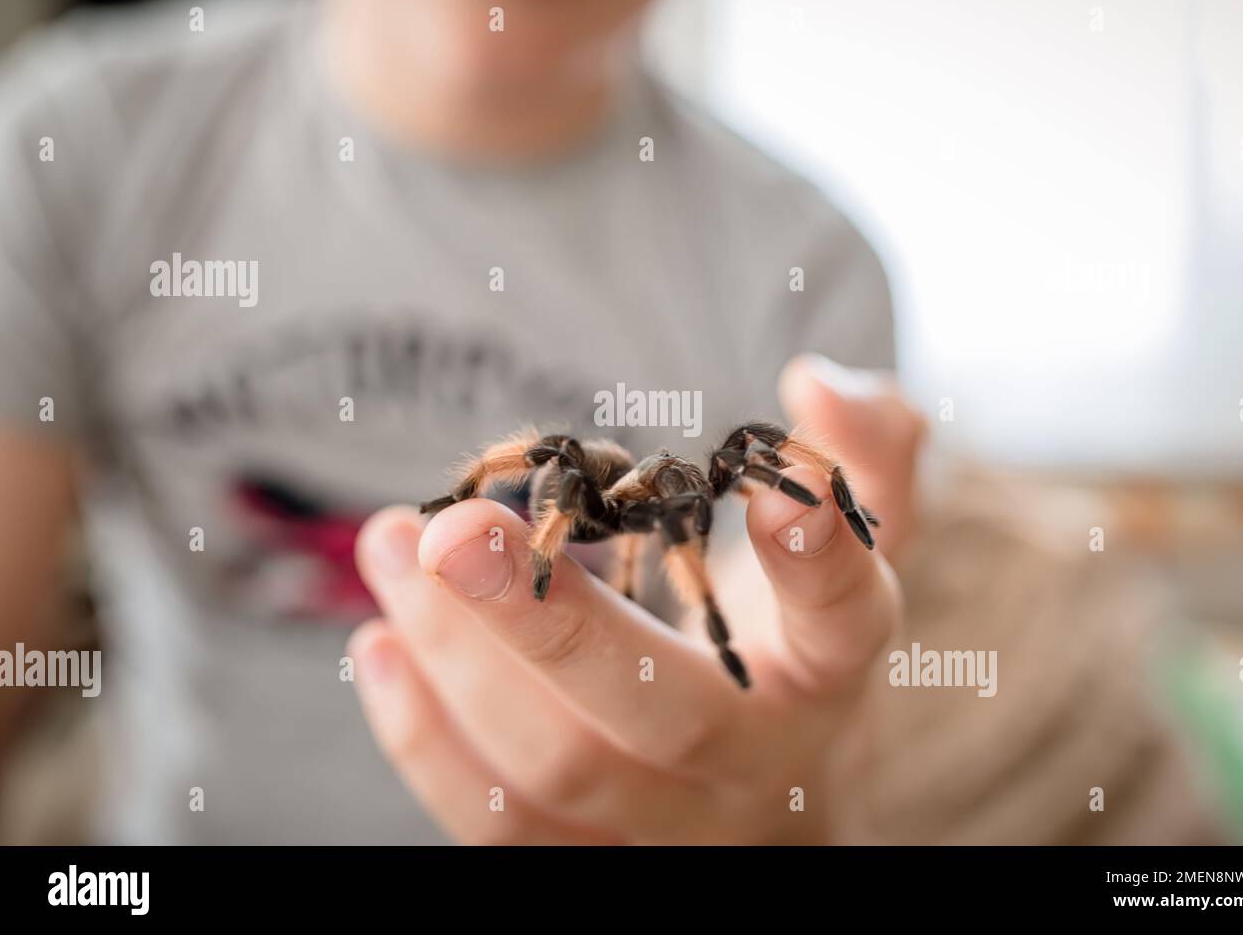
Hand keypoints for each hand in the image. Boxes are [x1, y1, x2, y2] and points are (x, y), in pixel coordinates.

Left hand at [347, 355, 920, 843]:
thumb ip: (863, 454)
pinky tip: (379, 647)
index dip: (815, 564)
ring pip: (560, 769)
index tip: (772, 491)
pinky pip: (501, 829)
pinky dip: (426, 742)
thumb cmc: (788, 646)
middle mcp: (753, 764)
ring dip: (459, 659)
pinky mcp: (587, 858)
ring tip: (392, 547)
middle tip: (454, 531)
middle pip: (665, 713)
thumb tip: (813, 382)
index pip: (841, 623)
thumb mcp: (855, 549)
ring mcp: (667, 827)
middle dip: (551, 622)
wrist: (760, 801)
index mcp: (825, 674)